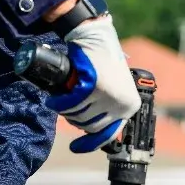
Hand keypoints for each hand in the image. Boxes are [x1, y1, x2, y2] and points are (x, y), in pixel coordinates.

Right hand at [44, 14, 140, 152]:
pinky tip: (53, 100)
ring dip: (66, 111)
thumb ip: (110, 105)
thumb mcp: (115, 87)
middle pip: (90, 125)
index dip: (91, 143)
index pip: (109, 132)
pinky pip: (72, 103)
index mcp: (130, 105)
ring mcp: (110, 95)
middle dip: (74, 120)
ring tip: (58, 102)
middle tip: (65, 110)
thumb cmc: (102, 60)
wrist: (96, 36)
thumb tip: (93, 128)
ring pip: (79, 115)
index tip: (76, 148)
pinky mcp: (94, 86)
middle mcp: (123, 103)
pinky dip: (60, 103)